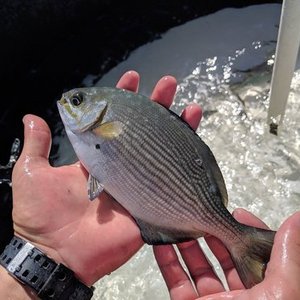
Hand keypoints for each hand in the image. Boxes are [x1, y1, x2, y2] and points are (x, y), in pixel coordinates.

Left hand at [11, 70, 201, 285]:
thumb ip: (37, 145)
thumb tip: (32, 117)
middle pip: (144, 132)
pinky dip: (184, 166)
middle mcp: (120, 166)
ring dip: (178, 130)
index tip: (134, 79)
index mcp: (97, 156)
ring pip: (161, 154)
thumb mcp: (32, 173)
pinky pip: (169, 183)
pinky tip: (196, 147)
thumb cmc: (41, 214)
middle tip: (169, 85)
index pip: (114, 120)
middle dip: (157, 106)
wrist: (57, 255)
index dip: (124, 99)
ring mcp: (137, 183)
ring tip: (192, 109)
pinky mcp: (148, 203)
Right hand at [154, 209, 299, 298]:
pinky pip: (176, 281)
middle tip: (203, 214)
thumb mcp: (281, 293)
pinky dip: (168, 262)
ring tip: (181, 223)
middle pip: (223, 256)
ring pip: (198, 266)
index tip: (235, 212)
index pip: (255, 253)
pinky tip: (163, 245)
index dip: (245, 231)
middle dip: (213, 233)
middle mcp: (239, 296)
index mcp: (265, 291)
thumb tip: (297, 220)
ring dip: (188, 244)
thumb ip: (286, 256)